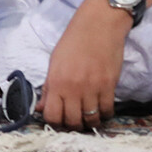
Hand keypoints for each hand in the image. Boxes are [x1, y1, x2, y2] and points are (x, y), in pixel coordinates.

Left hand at [40, 0, 129, 128]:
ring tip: (88, 116)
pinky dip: (104, 114)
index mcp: (56, 82)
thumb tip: (41, 109)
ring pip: (91, 120)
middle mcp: (74, 88)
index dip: (54, 123)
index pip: (52, 116)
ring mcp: (93, 88)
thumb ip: (49, 88)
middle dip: (72, 125)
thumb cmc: (73, 42)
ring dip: (89, 122)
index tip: (58, 120)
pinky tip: (101, 109)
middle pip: (73, 122)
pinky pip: (107, 111)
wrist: (98, 26)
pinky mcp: (110, 86)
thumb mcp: (54, 63)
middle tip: (74, 120)